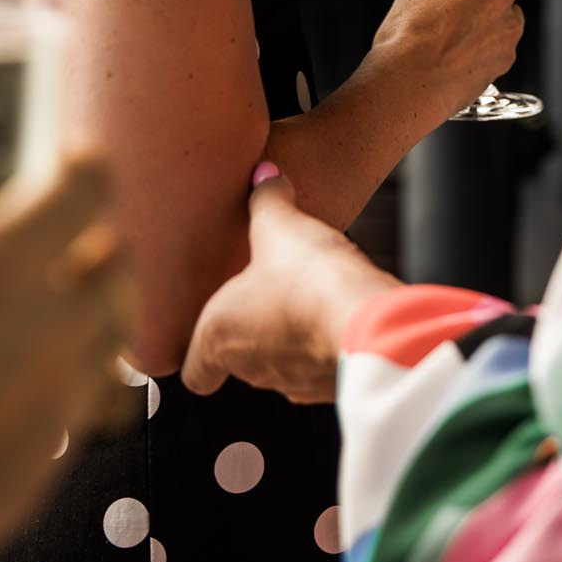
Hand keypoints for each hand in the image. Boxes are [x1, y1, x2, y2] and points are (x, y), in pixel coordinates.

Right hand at [0, 160, 134, 561]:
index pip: (83, 193)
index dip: (85, 168)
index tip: (69, 163)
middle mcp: (38, 332)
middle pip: (116, 267)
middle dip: (98, 246)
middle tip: (61, 241)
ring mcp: (49, 408)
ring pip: (109, 341)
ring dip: (90, 317)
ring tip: (48, 312)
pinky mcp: (41, 474)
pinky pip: (82, 411)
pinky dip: (68, 387)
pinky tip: (16, 388)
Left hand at [183, 166, 397, 402]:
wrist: (365, 321)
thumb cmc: (308, 279)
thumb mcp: (281, 226)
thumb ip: (267, 200)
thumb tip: (264, 174)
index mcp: (219, 335)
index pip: (195, 372)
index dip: (201, 356)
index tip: (214, 333)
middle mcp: (249, 368)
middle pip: (239, 362)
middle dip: (251, 331)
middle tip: (266, 296)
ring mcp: (291, 382)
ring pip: (280, 366)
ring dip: (288, 339)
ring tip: (306, 301)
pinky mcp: (329, 387)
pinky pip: (318, 369)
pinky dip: (322, 347)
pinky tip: (336, 316)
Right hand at [370, 0, 523, 120]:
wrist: (409, 83)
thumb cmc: (405, 37)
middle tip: (467, 2)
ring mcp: (507, 26)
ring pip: (510, 13)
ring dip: (495, 18)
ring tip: (462, 34)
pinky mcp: (508, 54)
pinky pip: (505, 42)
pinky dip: (492, 45)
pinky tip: (465, 54)